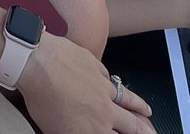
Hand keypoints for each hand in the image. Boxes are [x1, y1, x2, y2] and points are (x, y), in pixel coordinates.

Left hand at [19, 34, 154, 133]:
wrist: (37, 62)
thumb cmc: (40, 97)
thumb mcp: (54, 130)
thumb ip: (75, 132)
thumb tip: (84, 130)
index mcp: (94, 129)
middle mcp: (104, 110)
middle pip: (132, 125)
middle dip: (144, 131)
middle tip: (152, 133)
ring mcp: (102, 87)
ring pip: (128, 99)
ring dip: (139, 107)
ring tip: (147, 112)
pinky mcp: (96, 67)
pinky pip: (109, 78)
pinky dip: (113, 84)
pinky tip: (115, 85)